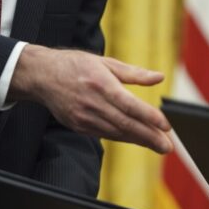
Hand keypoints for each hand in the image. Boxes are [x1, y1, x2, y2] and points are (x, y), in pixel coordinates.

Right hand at [8, 44, 172, 153]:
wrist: (41, 76)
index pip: (129, 105)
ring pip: (117, 133)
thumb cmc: (75, 65)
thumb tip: (159, 77)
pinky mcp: (78, 126)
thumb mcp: (105, 62)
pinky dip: (125, 138)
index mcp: (100, 84)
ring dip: (140, 141)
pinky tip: (139, 140)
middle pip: (125, 124)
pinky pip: (106, 135)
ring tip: (159, 146)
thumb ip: (134, 73)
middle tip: (168, 146)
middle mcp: (92, 103)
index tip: (166, 126)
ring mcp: (84, 117)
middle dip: (149, 137)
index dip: (149, 117)